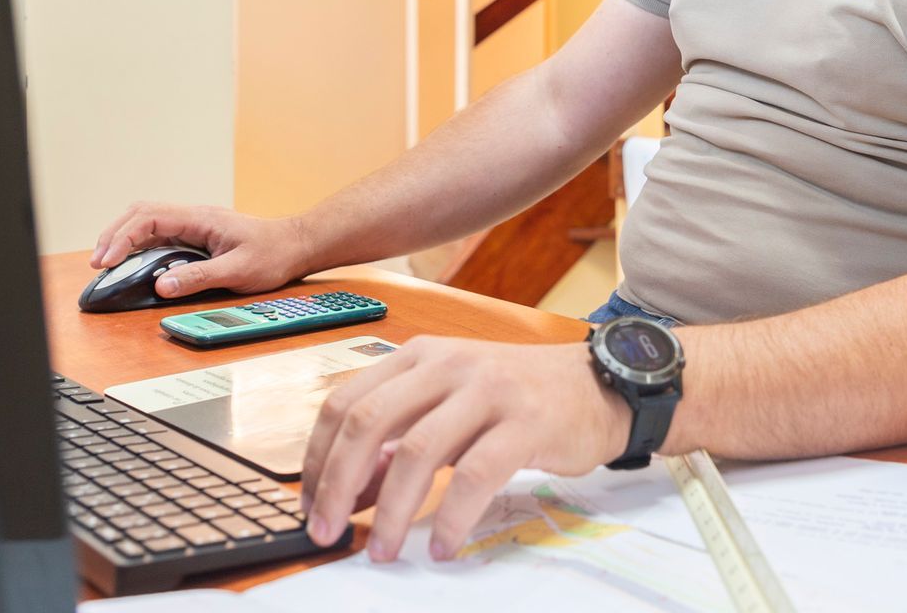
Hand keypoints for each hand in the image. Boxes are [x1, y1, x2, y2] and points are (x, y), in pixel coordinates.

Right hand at [88, 202, 312, 298]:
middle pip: (141, 214)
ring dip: (124, 238)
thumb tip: (161, 285)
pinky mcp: (196, 236)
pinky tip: (131, 262)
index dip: (122, 237)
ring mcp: (194, 225)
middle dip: (114, 234)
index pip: (150, 218)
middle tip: (98, 263)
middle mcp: (193, 217)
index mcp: (200, 218)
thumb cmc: (273, 254)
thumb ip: (199, 277)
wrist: (296, 245)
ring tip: (106, 262)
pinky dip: (139, 246)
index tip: (107, 261)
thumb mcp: (238, 271)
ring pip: (147, 222)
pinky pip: (160, 235)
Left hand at [299, 336, 631, 562]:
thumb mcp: (449, 408)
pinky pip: (476, 475)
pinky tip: (442, 544)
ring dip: (390, 511)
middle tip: (327, 532)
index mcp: (421, 356)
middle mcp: (449, 364)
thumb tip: (347, 494)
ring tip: (382, 549)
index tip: (308, 503)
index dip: (318, 458)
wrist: (598, 384)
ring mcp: (489, 389)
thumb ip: (398, 443)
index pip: (346, 402)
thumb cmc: (518, 397)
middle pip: (370, 421)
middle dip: (338, 485)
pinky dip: (451, 517)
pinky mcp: (527, 421)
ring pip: (418, 450)